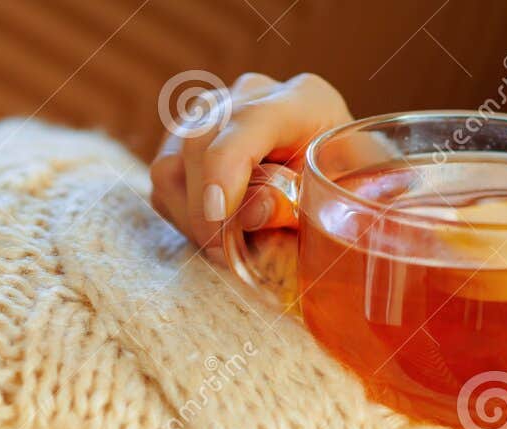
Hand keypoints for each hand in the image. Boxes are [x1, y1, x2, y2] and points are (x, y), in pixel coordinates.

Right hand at [149, 72, 350, 256]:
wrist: (335, 182)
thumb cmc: (340, 195)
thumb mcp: (334, 204)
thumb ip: (297, 206)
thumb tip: (248, 214)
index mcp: (303, 102)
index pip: (249, 122)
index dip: (226, 169)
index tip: (220, 216)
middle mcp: (252, 95)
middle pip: (200, 142)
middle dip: (205, 208)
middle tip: (225, 254)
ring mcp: (214, 112)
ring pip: (172, 163)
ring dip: (191, 216)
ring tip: (223, 247)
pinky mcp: (187, 137)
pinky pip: (166, 181)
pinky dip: (183, 215)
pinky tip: (214, 232)